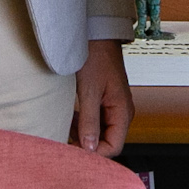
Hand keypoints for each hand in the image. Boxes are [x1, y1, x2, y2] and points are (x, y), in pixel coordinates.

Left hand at [71, 38, 134, 155]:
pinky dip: (81, 124)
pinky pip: (94, 121)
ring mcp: (111, 106)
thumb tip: (89, 147)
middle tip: (67, 143)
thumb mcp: (89, 91)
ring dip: (82, 135)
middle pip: (106, 141)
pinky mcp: (102, 101)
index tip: (76, 152)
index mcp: (122, 111)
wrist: (95, 35)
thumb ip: (90, 121)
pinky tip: (69, 121)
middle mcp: (120, 111)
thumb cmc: (96, 56)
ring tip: (65, 130)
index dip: (95, 153)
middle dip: (87, 145)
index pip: (114, 146)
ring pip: (98, 132)